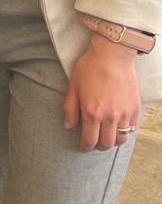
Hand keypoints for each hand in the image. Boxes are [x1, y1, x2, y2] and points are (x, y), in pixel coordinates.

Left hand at [64, 35, 144, 150]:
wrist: (112, 56)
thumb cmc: (89, 68)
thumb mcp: (72, 87)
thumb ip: (70, 109)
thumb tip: (68, 126)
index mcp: (92, 112)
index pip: (89, 139)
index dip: (85, 146)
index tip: (83, 147)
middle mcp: (109, 117)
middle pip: (106, 143)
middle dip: (99, 147)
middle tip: (94, 143)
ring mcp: (124, 113)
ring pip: (121, 139)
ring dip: (113, 141)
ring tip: (106, 137)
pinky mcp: (134, 108)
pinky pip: (132, 128)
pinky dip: (125, 132)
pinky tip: (118, 127)